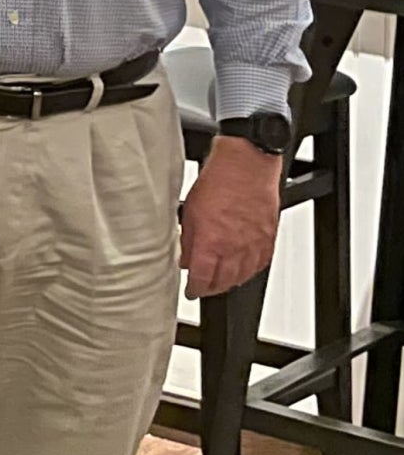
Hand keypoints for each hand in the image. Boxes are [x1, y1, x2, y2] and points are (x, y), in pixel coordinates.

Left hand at [181, 136, 283, 299]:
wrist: (248, 163)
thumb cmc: (219, 180)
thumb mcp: (190, 212)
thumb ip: (188, 240)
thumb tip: (185, 258)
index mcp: (212, 243)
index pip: (202, 279)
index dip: (195, 289)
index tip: (190, 290)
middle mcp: (236, 247)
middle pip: (224, 282)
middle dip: (211, 288)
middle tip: (203, 288)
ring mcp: (255, 243)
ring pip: (244, 275)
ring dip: (231, 282)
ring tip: (220, 282)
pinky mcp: (269, 236)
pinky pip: (261, 262)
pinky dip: (251, 270)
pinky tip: (244, 269)